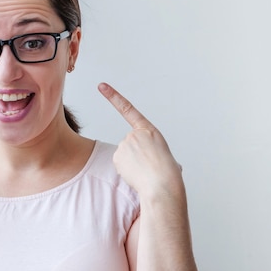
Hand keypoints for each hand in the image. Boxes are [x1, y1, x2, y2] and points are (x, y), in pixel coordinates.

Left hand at [98, 83, 183, 199]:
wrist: (162, 184)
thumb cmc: (168, 172)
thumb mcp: (165, 154)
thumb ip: (155, 152)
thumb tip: (157, 162)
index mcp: (150, 131)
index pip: (128, 109)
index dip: (113, 96)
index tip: (102, 86)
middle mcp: (134, 134)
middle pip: (129, 144)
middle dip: (136, 155)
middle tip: (148, 165)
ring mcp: (124, 144)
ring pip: (124, 154)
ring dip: (132, 163)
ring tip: (145, 170)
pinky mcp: (117, 156)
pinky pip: (120, 163)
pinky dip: (126, 169)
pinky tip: (136, 174)